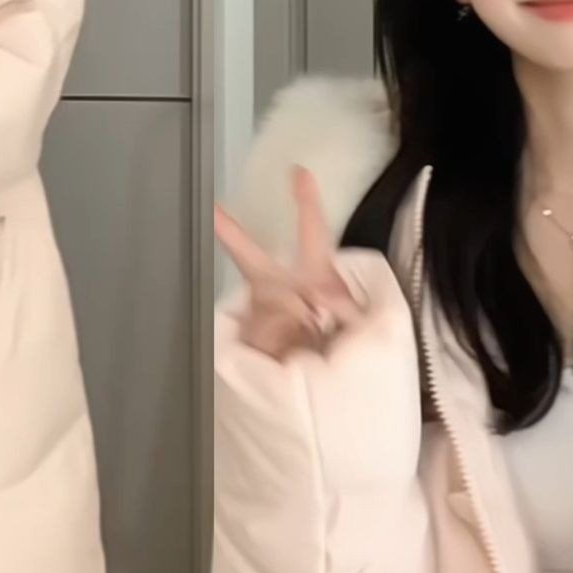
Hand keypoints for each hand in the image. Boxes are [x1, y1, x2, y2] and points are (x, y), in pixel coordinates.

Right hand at [214, 166, 362, 361]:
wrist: (333, 399)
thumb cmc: (348, 356)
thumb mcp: (359, 323)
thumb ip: (339, 305)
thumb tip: (310, 303)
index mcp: (317, 279)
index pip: (313, 234)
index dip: (306, 202)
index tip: (299, 173)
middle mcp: (284, 293)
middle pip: (253, 260)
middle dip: (234, 237)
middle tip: (213, 211)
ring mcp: (263, 316)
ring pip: (268, 305)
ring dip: (293, 325)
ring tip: (310, 345)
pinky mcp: (250, 341)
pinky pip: (259, 334)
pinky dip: (278, 348)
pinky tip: (290, 360)